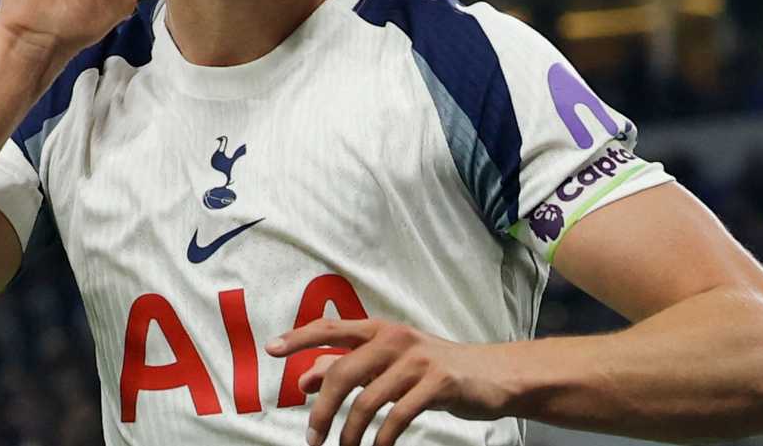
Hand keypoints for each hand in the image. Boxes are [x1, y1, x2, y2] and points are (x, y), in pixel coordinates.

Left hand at [266, 319, 512, 445]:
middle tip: (313, 438)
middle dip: (322, 410)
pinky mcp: (438, 383)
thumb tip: (304, 379)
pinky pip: (398, 416)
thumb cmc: (432, 370)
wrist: (491, 375)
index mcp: (379, 330)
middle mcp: (394, 339)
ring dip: (350, 433)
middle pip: (342, 373)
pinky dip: (382, 439)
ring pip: (367, 400)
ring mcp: (417, 359)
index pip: (331, 328)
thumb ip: (347, 367)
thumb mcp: (388, 365)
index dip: (300, 338)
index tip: (272, 350)